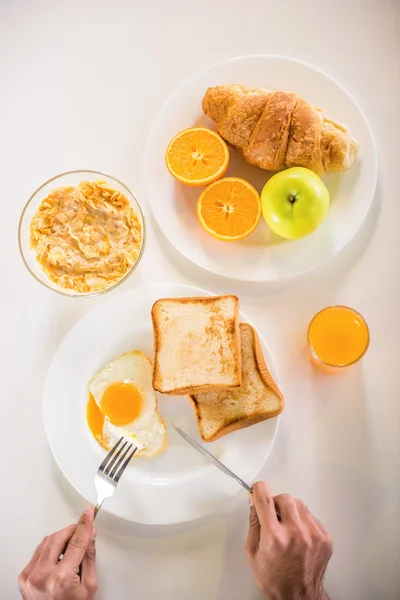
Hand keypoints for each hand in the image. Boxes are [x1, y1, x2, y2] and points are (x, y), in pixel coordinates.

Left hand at [18, 506, 97, 599]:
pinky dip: (50, 549)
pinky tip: (59, 555)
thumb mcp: (89, 585)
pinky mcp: (23, 577)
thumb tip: (90, 534)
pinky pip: (38, 551)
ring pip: (47, 541)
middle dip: (73, 530)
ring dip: (61, 538)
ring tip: (71, 547)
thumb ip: (89, 556)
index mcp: (61, 579)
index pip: (76, 541)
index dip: (84, 524)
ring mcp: (30, 576)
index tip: (88, 512)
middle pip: (59, 537)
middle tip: (82, 529)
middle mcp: (42, 576)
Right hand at [245, 482, 331, 599]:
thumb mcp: (253, 553)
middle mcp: (296, 533)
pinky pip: (311, 515)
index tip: (258, 488)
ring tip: (286, 527)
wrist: (298, 596)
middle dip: (275, 502)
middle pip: (284, 497)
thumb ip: (253, 523)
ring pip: (298, 503)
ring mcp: (313, 535)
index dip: (259, 489)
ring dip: (290, 510)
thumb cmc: (275, 578)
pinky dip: (302, 520)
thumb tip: (253, 501)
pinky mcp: (325, 537)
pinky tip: (298, 535)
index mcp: (274, 537)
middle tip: (273, 515)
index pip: (265, 500)